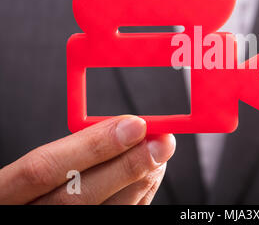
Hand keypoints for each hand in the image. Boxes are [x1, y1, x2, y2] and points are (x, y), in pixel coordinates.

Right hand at [0, 115, 174, 204]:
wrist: (40, 210)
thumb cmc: (38, 187)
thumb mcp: (42, 163)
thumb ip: (76, 149)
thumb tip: (129, 127)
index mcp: (5, 193)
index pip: (43, 168)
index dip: (93, 145)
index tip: (135, 124)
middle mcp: (27, 217)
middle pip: (77, 196)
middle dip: (126, 165)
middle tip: (162, 142)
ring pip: (105, 212)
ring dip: (140, 180)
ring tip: (161, 152)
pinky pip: (120, 219)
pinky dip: (140, 195)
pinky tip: (151, 175)